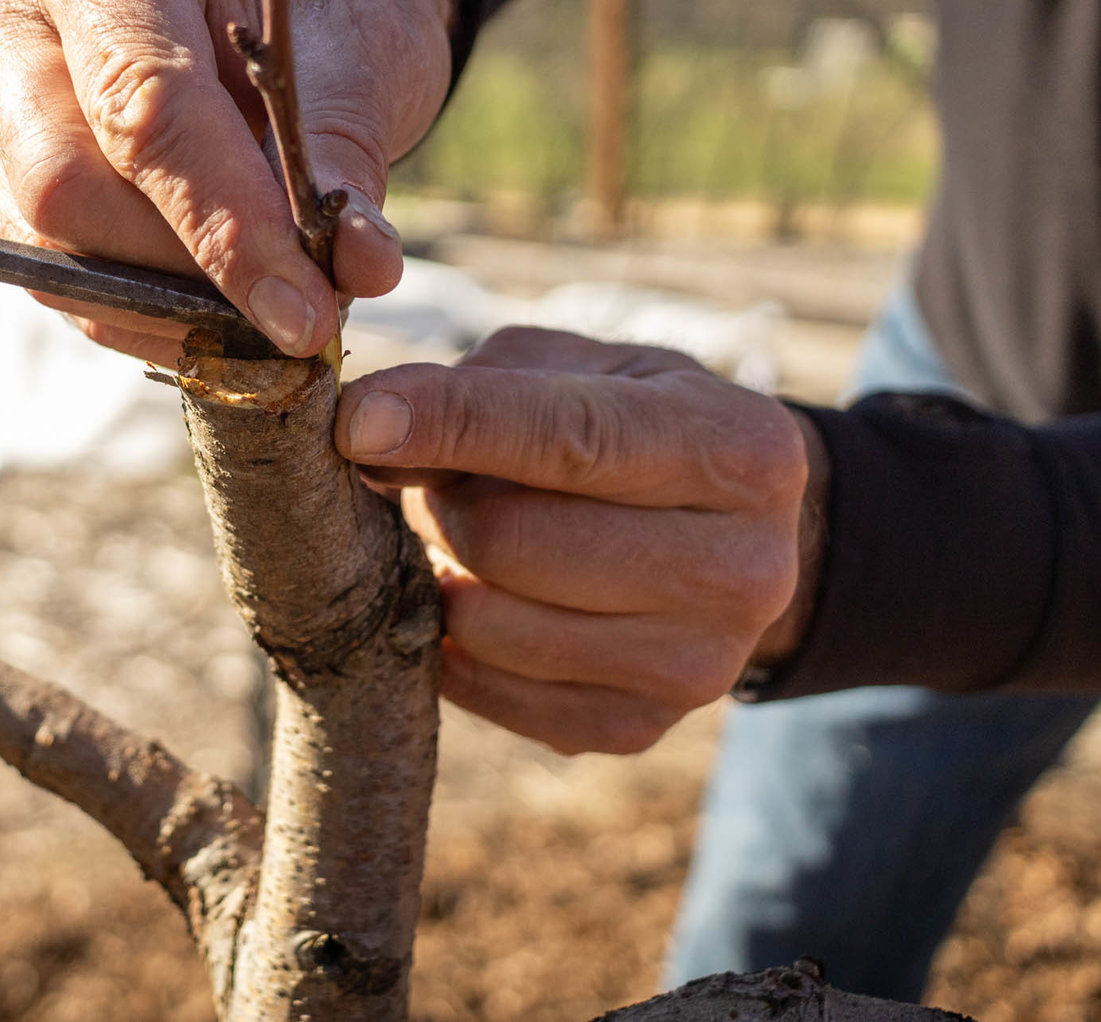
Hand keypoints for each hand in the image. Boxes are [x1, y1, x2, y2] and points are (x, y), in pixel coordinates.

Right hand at [0, 0, 452, 363]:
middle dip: (184, 270)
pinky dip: (150, 316)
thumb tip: (360, 268)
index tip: (305, 304)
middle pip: (62, 183)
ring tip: (274, 317)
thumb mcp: (359, 51)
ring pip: (50, 247)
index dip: (221, 219)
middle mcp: (15, 16)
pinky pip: (61, 278)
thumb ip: (346, 160)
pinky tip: (228, 317)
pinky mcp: (5, 182)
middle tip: (296, 316)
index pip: (141, 102)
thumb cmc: (323, 1)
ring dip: (169, 307)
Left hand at [334, 327, 824, 755]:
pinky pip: (489, 690)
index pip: (568, 439)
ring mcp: (698, 665)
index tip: (356, 422)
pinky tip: (480, 594)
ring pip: (490, 623)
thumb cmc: (631, 428)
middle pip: (512, 541)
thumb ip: (481, 388)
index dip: (449, 424)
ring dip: (443, 571)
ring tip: (466, 536)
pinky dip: (454, 640)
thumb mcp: (581, 372)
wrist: (721, 538)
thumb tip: (368, 435)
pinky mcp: (638, 727)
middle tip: (438, 481)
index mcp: (741, 451)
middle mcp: (743, 569)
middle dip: (441, 502)